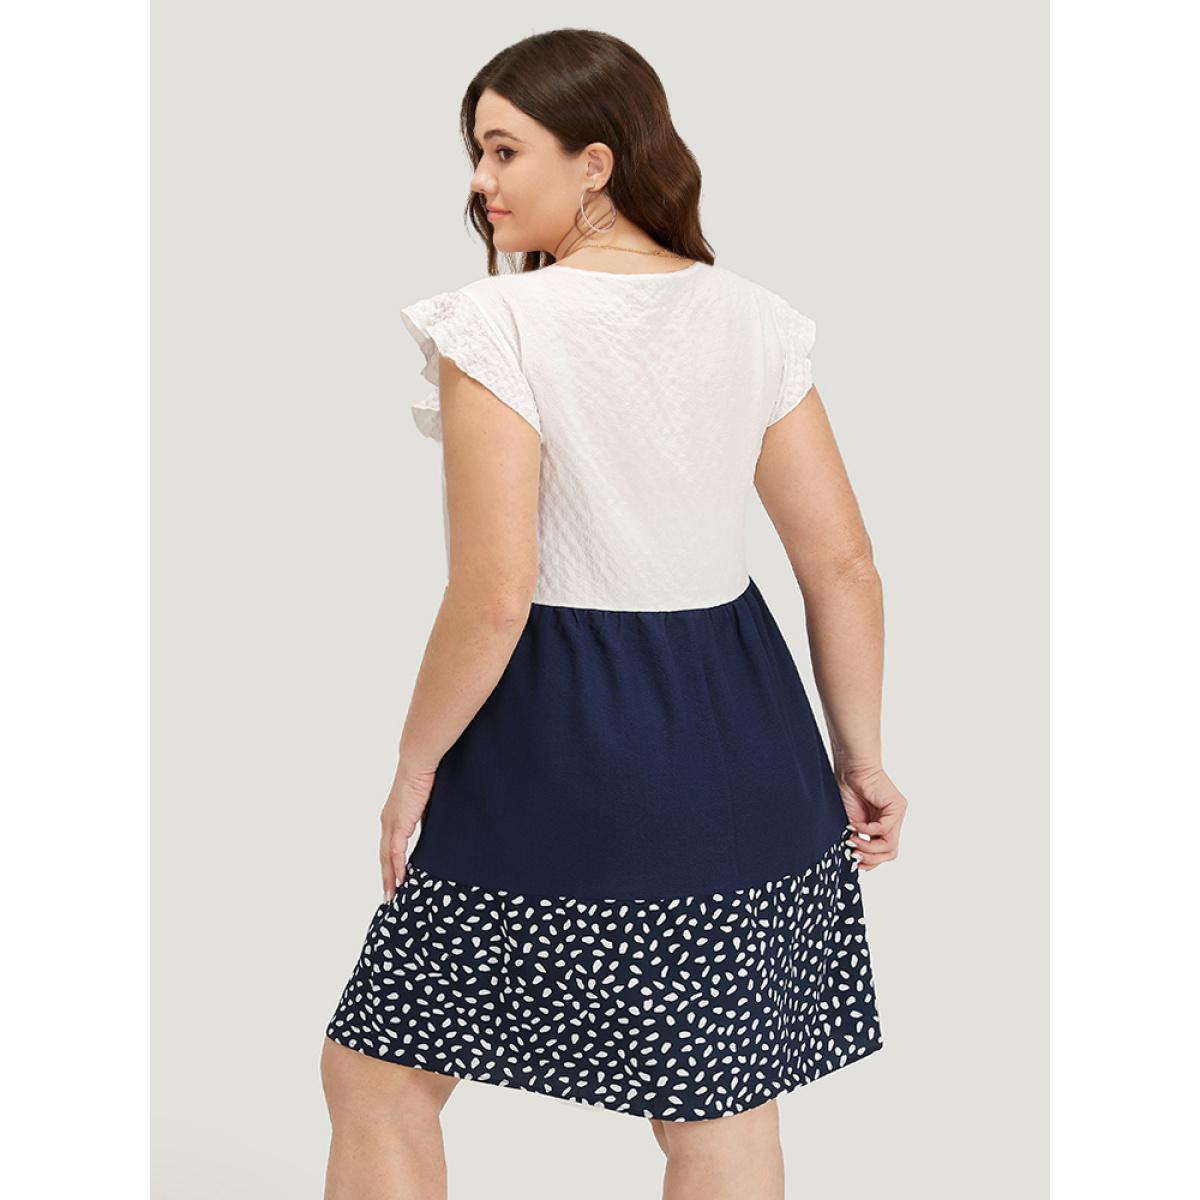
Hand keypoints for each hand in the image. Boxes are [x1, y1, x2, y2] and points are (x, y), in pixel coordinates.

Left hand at [380, 762, 435, 901]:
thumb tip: (431, 831)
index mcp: (393, 818)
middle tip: (389, 897)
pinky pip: (396, 851)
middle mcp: (388, 822)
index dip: (389, 866)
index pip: (388, 848)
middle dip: (386, 879)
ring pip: (386, 858)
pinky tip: (401, 880)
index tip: (392, 881)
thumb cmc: (424, 779)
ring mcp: (391, 824)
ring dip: (389, 878)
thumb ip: (424, 820)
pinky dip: (397, 867)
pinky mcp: (399, 823)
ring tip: (392, 895)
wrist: (419, 764)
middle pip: (383, 857)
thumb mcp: (426, 805)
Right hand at [836, 762, 906, 871]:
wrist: (850, 769)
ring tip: (853, 840)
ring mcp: (897, 815)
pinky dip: (868, 830)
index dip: (870, 862)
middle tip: (854, 854)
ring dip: (869, 847)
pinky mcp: (898, 807)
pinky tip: (856, 825)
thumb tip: (854, 859)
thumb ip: (856, 839)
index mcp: (881, 827)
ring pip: (890, 846)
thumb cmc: (848, 791)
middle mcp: (892, 823)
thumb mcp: (850, 823)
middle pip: (890, 853)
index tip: (854, 862)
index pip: (883, 853)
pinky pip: (885, 829)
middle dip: (871, 858)